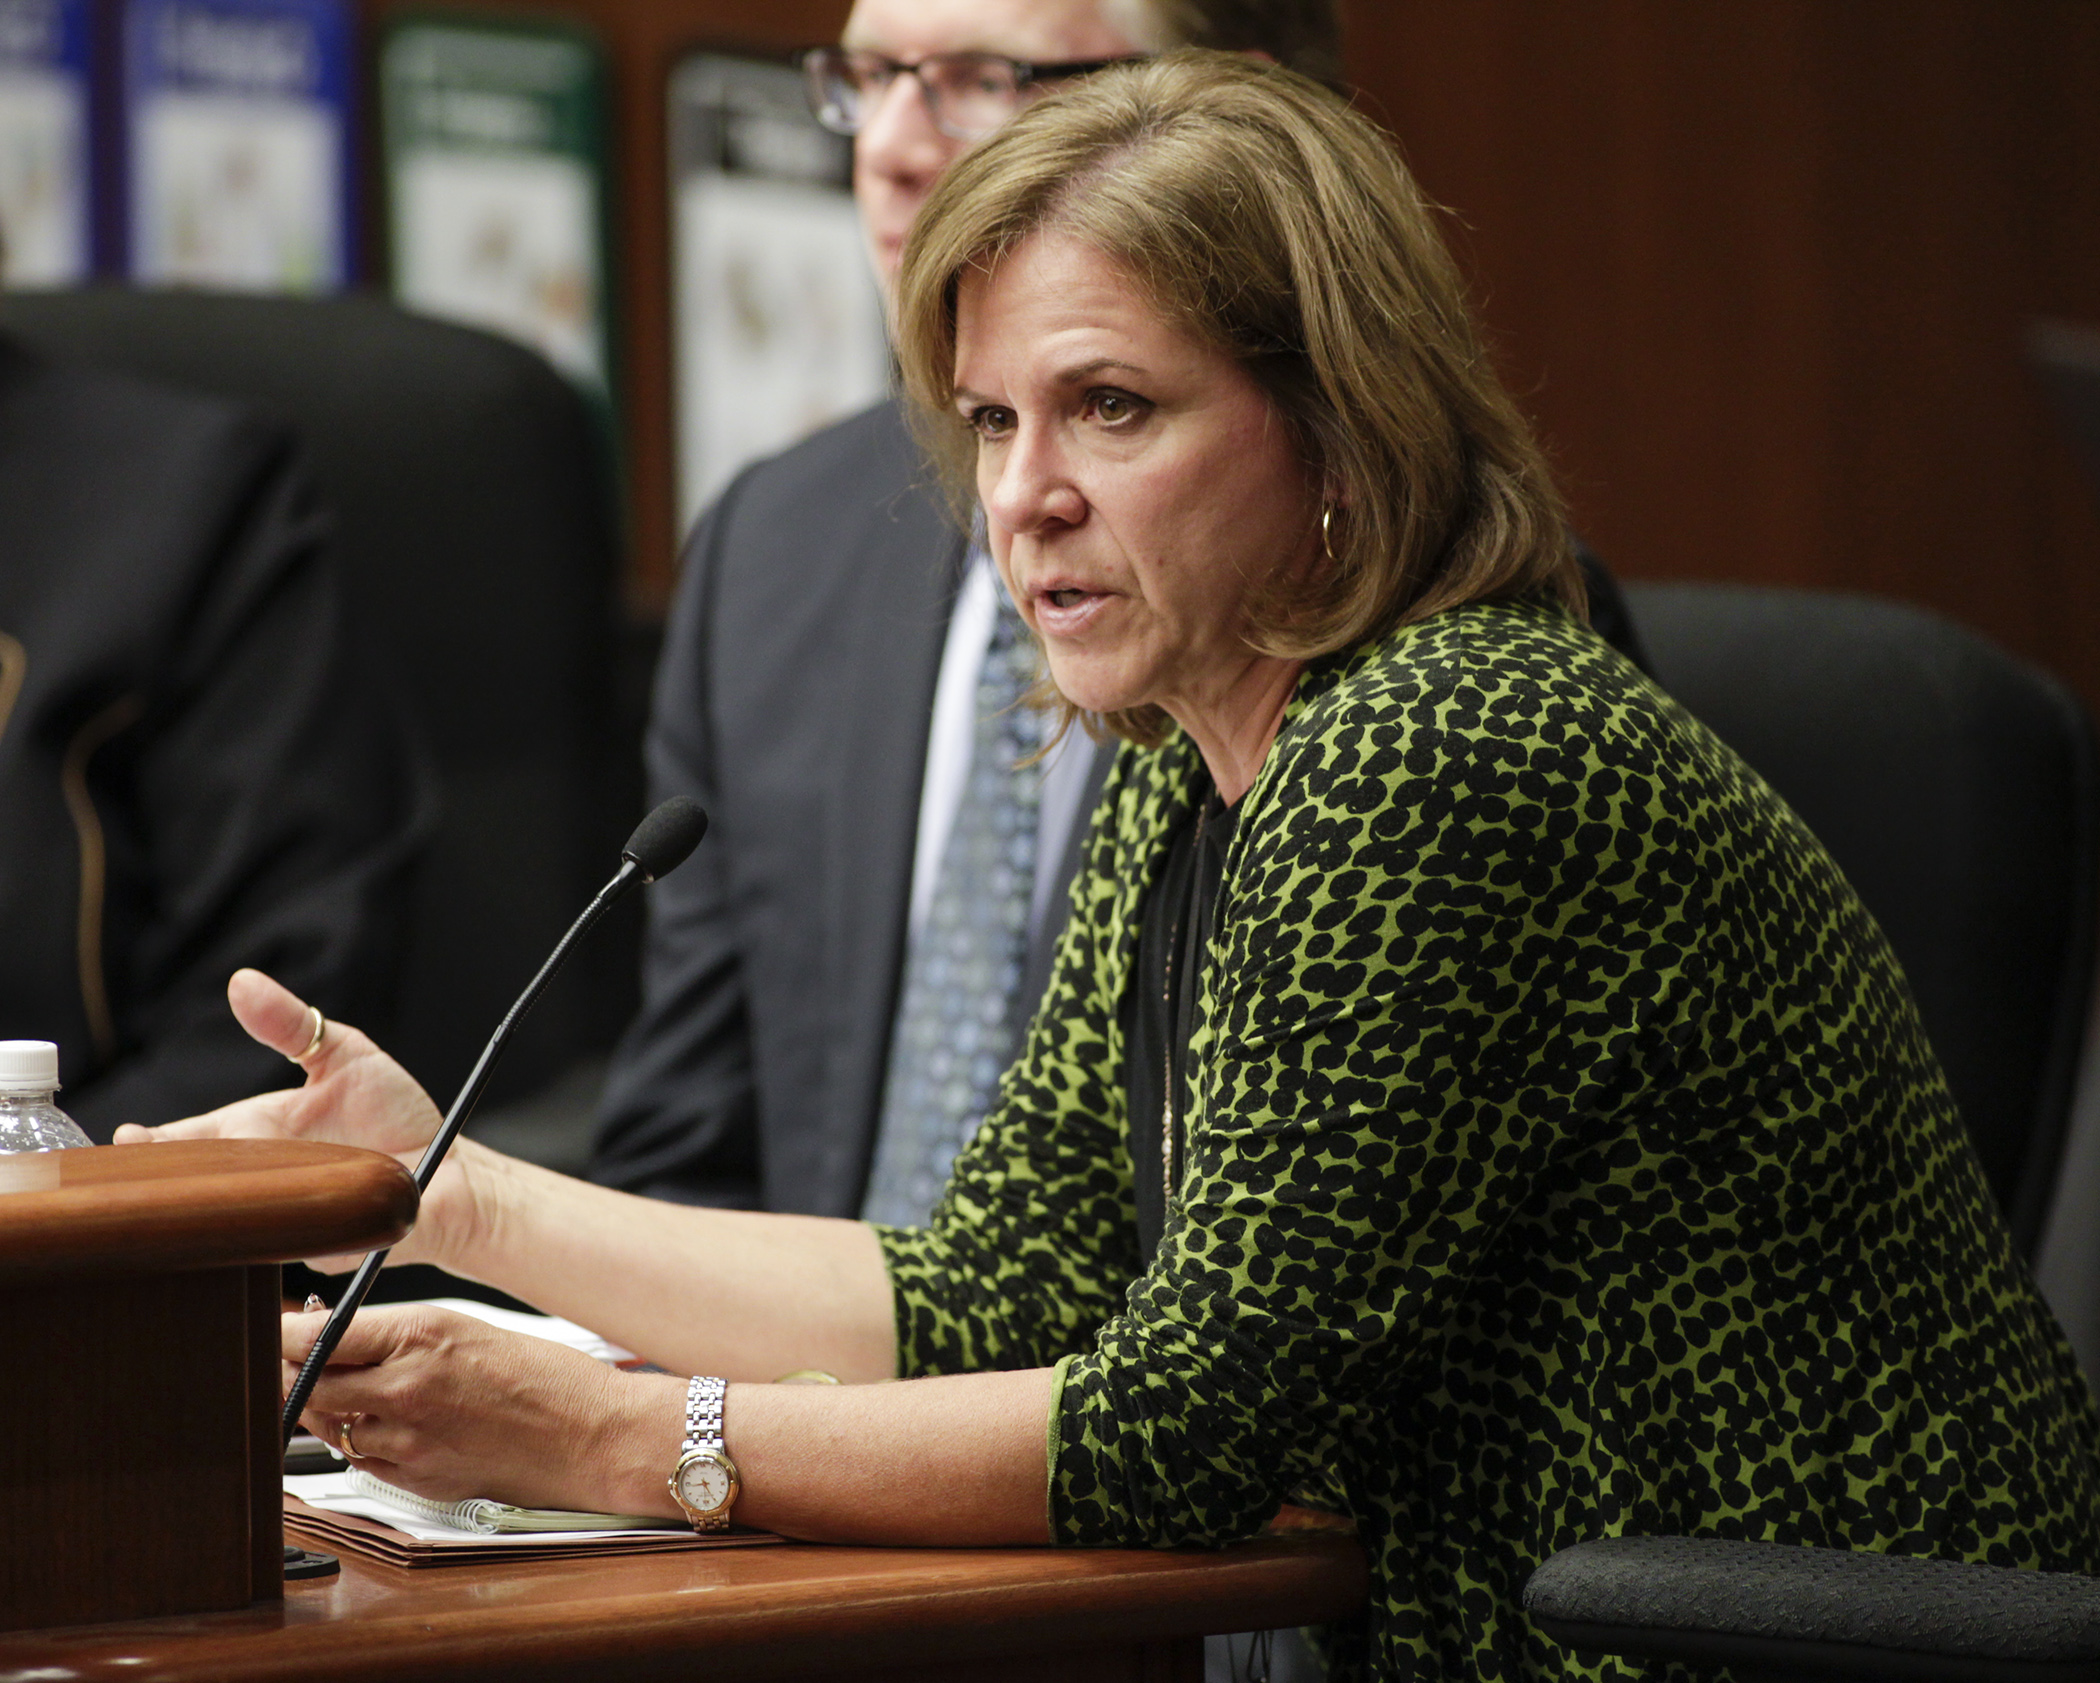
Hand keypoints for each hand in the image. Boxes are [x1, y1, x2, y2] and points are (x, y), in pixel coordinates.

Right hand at [114, 969, 466, 1269]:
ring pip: (236, 1221)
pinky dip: (285, 1232)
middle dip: (169, 1181)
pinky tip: (278, 1220)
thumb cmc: (393, 1112)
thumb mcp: (344, 1054)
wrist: (450, 1170)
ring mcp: (285, 1216)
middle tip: (145, 1173)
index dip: (152, 1145)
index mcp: (252, 1134)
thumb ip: (293, 1024)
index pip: (184, 1141)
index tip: (128, 1140)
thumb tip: (243, 982)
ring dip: (220, 1207)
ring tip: (205, 1191)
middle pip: (197, 1185)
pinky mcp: (322, 1246)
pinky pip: (293, 1246)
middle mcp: (260, 1179)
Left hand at [284, 1306, 682, 1514]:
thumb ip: (395, 1334)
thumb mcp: (466, 1328)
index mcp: (420, 1334)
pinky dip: (362, 1443)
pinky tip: (392, 1426)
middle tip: (295, 1360)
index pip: (316, 1334)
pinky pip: (361, 1459)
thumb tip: (327, 1334)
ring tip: (359, 1392)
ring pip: (327, 1426)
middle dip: (292, 1372)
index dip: (284, 1332)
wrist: (592, 1434)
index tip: (275, 1328)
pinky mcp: (416, 1478)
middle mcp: (405, 1387)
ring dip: (328, 1409)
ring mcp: (407, 1438)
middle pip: (306, 1384)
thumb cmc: (544, 1375)